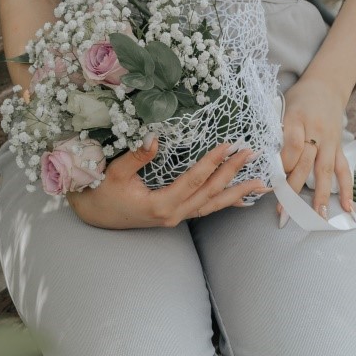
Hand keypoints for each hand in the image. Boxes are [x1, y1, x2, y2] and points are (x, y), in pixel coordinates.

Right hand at [66, 137, 271, 229]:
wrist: (94, 215)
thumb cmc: (102, 192)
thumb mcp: (115, 173)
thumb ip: (136, 157)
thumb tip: (155, 137)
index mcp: (160, 205)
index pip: (194, 181)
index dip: (213, 163)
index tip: (230, 146)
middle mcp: (173, 215)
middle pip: (210, 193)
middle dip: (233, 174)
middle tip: (252, 154)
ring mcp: (176, 218)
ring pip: (213, 206)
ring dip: (237, 192)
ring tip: (261, 182)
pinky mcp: (176, 215)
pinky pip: (206, 209)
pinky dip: (225, 201)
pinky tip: (240, 196)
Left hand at [278, 76, 353, 221]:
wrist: (326, 86)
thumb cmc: (298, 98)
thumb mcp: (282, 106)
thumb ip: (276, 130)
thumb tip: (265, 160)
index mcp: (297, 118)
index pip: (292, 144)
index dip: (284, 163)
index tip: (274, 178)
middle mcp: (316, 131)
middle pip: (306, 162)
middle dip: (294, 189)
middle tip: (284, 212)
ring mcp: (330, 141)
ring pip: (325, 170)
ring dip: (321, 195)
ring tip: (318, 217)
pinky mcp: (339, 147)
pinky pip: (344, 170)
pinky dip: (347, 190)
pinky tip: (349, 209)